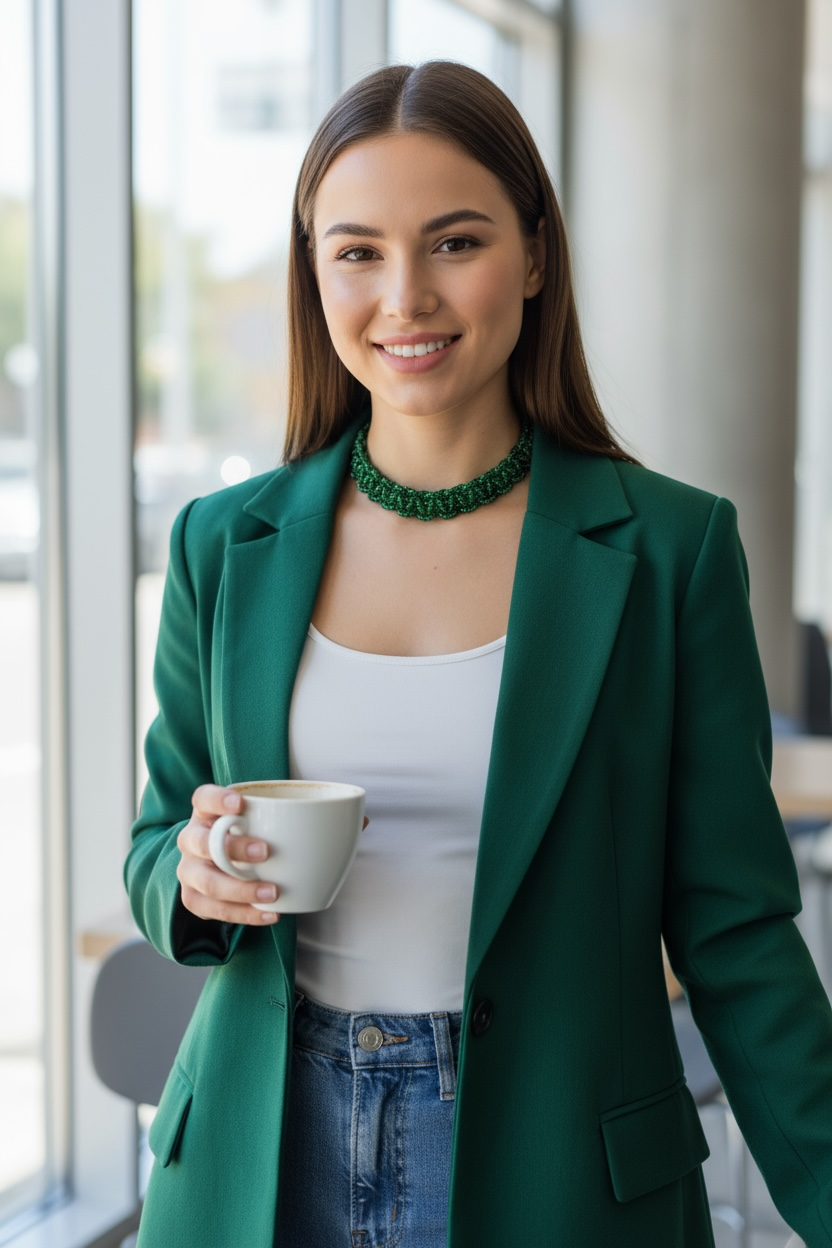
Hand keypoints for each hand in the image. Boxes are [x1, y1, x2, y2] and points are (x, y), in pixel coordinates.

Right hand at [177, 785, 280, 925]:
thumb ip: (282, 817)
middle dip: (235, 847)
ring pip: (208, 882)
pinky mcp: (193, 897)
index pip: (203, 798)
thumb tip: (338, 820)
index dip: (218, 799)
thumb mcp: (257, 820)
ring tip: (273, 893)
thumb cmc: (246, 835)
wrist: (217, 865)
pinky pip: (214, 910)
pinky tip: (270, 914)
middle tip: (266, 851)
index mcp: (206, 813)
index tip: (240, 803)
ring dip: (241, 889)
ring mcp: (189, 870)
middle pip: (203, 842)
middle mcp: (191, 839)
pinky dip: (244, 915)